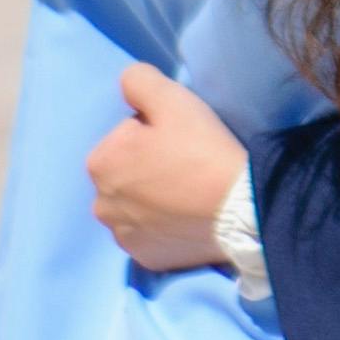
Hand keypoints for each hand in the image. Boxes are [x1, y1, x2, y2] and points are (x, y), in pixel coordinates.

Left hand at [87, 67, 248, 273]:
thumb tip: (126, 84)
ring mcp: (122, 236)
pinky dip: (163, 227)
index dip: (155, 133)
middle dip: (149, 167)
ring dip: (153, 199)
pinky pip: (150, 234)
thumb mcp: (173, 100)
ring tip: (189, 194)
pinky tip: (188, 218)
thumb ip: (139, 81)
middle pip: (127, 173)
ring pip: (135, 206)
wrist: (239, 209)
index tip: (181, 140)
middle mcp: (100, 204)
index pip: (126, 136)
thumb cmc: (203, 151)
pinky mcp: (145, 258)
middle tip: (188, 165)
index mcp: (100, 163)